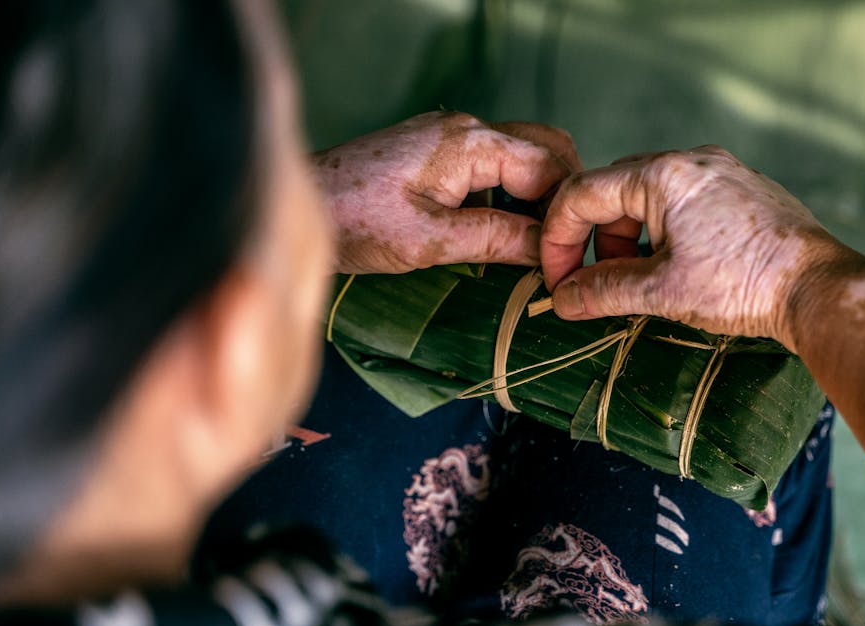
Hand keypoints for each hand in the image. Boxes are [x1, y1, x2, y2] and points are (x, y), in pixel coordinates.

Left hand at [316, 111, 581, 273]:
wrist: (300, 202)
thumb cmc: (353, 221)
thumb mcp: (428, 241)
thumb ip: (493, 239)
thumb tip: (545, 250)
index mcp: (468, 143)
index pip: (548, 167)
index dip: (563, 213)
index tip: (562, 257)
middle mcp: (466, 129)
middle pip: (546, 148)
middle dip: (563, 194)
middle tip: (564, 246)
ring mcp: (451, 136)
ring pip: (523, 154)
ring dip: (539, 194)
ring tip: (539, 243)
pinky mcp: (437, 150)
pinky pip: (495, 162)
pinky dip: (513, 191)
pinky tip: (507, 228)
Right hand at [540, 146, 850, 348]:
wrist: (818, 289)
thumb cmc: (746, 284)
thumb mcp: (663, 292)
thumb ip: (604, 291)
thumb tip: (564, 300)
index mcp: (664, 174)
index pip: (584, 194)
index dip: (559, 239)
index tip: (557, 279)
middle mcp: (692, 161)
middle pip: (615, 194)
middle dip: (598, 243)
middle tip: (598, 287)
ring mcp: (721, 172)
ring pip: (650, 200)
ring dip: (633, 242)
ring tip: (645, 284)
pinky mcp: (741, 191)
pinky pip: (684, 204)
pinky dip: (665, 235)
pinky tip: (678, 271)